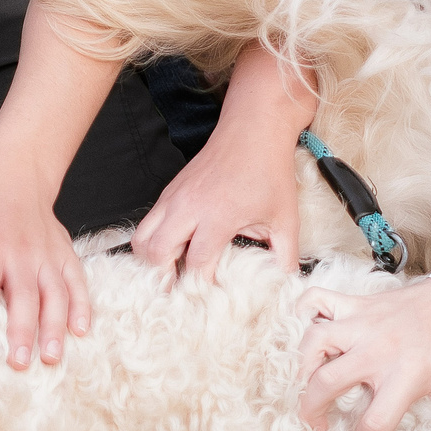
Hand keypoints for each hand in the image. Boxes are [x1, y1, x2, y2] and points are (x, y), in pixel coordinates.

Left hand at [0, 176, 88, 370]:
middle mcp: (21, 252)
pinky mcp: (65, 256)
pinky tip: (80, 330)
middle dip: (22, 331)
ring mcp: (47, 255)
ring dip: (54, 327)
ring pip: (55, 294)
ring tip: (50, 356)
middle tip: (18, 362)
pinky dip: (82, 306)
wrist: (16, 180)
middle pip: (24, 295)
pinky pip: (78, 282)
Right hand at [131, 123, 302, 281]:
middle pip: (156, 253)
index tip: (209, 301)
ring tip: (170, 273)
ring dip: (152, 259)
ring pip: (142, 237)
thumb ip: (285, 256)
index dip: (201, 288)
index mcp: (218, 215)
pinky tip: (174, 249)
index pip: (197, 264)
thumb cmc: (268, 170)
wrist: (254, 129)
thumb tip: (288, 284)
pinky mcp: (170, 190)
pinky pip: (148, 221)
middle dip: (164, 277)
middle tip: (178, 293)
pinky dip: (153, 240)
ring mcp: (175, 197)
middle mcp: (189, 206)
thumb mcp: (285, 218)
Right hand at [297, 280, 430, 430]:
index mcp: (408, 375)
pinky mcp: (358, 303)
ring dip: (303, 367)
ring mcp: (364, 321)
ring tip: (309, 384)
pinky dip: (303, 314)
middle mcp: (379, 348)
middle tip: (319, 424)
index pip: (374, 423)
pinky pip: (317, 301)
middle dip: (312, 412)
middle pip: (327, 383)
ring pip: (314, 342)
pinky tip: (308, 336)